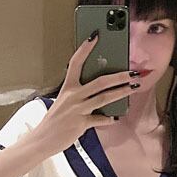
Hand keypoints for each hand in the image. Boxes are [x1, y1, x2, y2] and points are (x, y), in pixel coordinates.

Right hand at [35, 31, 141, 154]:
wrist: (42, 140)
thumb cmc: (54, 121)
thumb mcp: (63, 103)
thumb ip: (79, 95)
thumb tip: (99, 90)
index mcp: (67, 88)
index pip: (75, 63)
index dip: (85, 49)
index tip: (95, 36)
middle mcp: (72, 97)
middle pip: (100, 81)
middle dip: (119, 75)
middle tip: (133, 71)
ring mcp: (77, 110)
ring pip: (104, 98)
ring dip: (122, 92)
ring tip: (134, 87)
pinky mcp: (81, 124)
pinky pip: (100, 119)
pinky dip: (109, 118)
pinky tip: (116, 117)